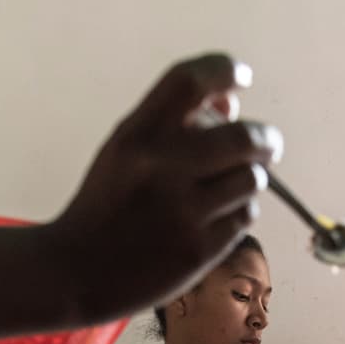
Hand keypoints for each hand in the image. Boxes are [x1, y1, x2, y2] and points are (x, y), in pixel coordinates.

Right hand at [49, 53, 282, 316]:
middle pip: (243, 136)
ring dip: (250, 179)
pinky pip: (245, 216)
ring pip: (252, 179)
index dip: (224, 70)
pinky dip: (239, 212)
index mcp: (135, 137)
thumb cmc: (106, 206)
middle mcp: (160, 169)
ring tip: (228, 189)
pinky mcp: (200, 249)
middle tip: (268, 145)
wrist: (76, 273)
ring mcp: (183, 212)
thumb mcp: (123, 152)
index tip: (242, 78)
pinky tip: (215, 219)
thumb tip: (232, 103)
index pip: (189, 82)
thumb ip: (172, 123)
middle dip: (266, 139)